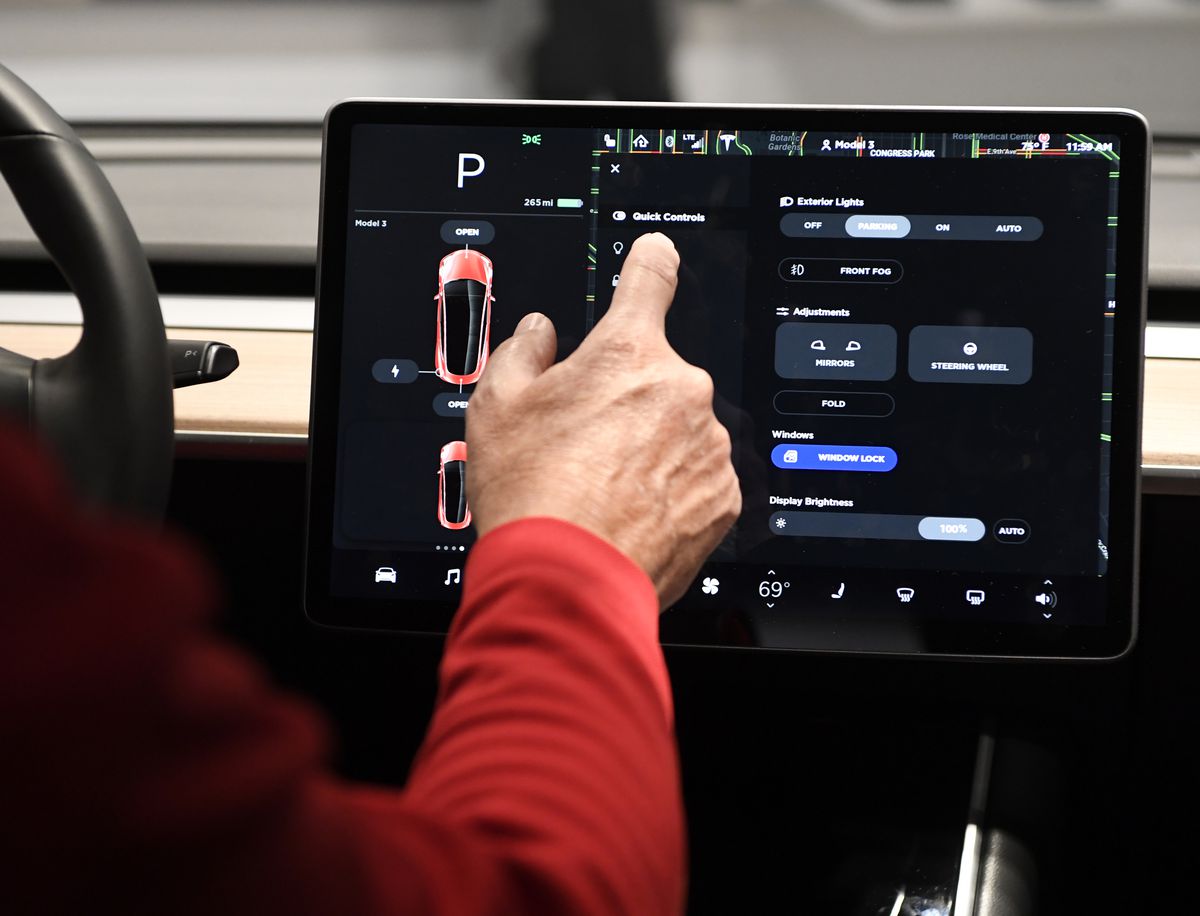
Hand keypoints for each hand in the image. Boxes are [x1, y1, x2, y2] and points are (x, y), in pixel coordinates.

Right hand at [466, 233, 740, 607]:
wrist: (569, 580)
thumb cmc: (534, 492)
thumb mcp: (496, 405)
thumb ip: (522, 351)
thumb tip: (540, 334)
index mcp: (627, 352)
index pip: (649, 279)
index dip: (650, 262)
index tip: (657, 255)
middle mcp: (681, 390)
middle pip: (656, 377)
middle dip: (627, 399)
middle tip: (586, 442)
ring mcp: (708, 445)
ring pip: (679, 431)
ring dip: (651, 447)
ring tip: (604, 488)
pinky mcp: (723, 498)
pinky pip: (698, 479)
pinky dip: (671, 491)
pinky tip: (632, 513)